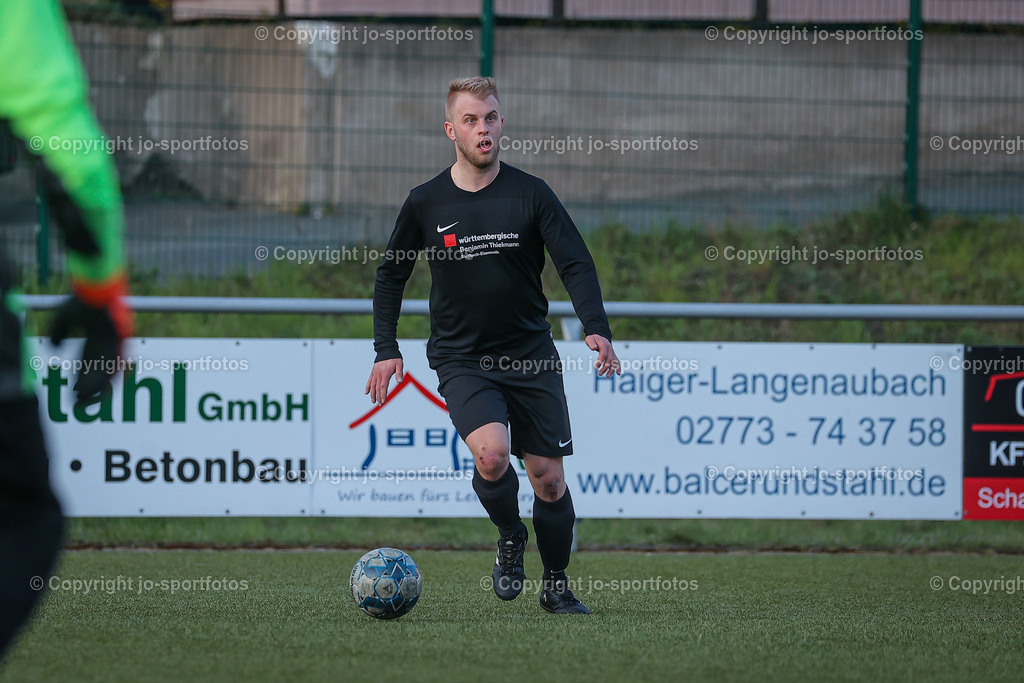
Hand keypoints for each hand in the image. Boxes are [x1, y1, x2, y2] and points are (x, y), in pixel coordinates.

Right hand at [49, 276, 132, 400]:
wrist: (95, 286)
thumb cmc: (81, 299)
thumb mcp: (64, 318)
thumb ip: (58, 333)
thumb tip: (55, 349)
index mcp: (96, 334)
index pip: (88, 361)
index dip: (81, 376)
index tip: (73, 389)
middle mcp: (108, 340)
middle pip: (99, 369)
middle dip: (89, 386)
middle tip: (80, 401)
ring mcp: (116, 340)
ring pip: (108, 369)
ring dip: (98, 385)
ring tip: (86, 398)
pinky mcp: (122, 339)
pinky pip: (116, 362)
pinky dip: (107, 375)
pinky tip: (99, 387)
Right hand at [365, 358, 403, 404]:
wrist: (386, 350)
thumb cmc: (394, 358)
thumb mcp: (399, 364)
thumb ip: (399, 373)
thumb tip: (400, 382)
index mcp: (385, 374)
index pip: (382, 387)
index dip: (382, 395)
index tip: (383, 402)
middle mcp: (378, 374)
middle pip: (377, 388)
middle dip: (378, 397)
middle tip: (380, 405)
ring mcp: (375, 373)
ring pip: (372, 385)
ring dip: (372, 394)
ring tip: (373, 401)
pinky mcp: (373, 372)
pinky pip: (369, 380)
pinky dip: (367, 387)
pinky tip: (366, 392)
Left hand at [585, 334, 619, 376]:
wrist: (599, 337)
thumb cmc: (593, 339)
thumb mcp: (590, 339)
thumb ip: (591, 343)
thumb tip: (593, 348)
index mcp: (604, 345)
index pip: (604, 354)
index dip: (600, 361)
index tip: (596, 367)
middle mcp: (610, 349)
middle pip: (609, 359)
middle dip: (605, 367)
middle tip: (599, 374)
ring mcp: (612, 352)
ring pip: (614, 362)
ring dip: (612, 370)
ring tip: (607, 376)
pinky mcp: (613, 355)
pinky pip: (617, 361)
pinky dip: (618, 367)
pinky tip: (618, 373)